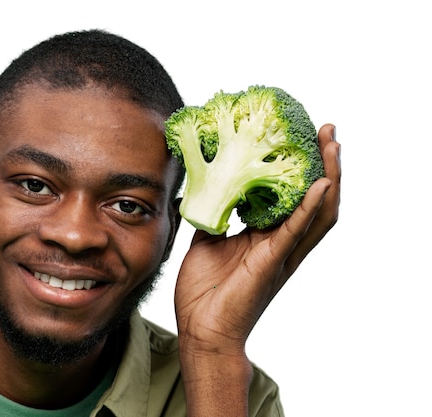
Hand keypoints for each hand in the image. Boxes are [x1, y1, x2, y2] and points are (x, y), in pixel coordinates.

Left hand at [174, 124, 339, 413]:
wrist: (201, 328)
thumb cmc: (205, 290)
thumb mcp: (208, 240)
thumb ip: (215, 214)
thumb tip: (206, 187)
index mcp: (266, 237)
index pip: (293, 196)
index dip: (301, 168)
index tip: (300, 136)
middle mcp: (281, 243)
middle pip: (315, 199)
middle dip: (324, 164)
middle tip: (327, 131)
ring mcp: (281, 253)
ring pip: (318, 212)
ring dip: (329, 177)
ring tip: (333, 145)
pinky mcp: (272, 262)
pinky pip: (297, 231)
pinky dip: (311, 207)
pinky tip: (321, 185)